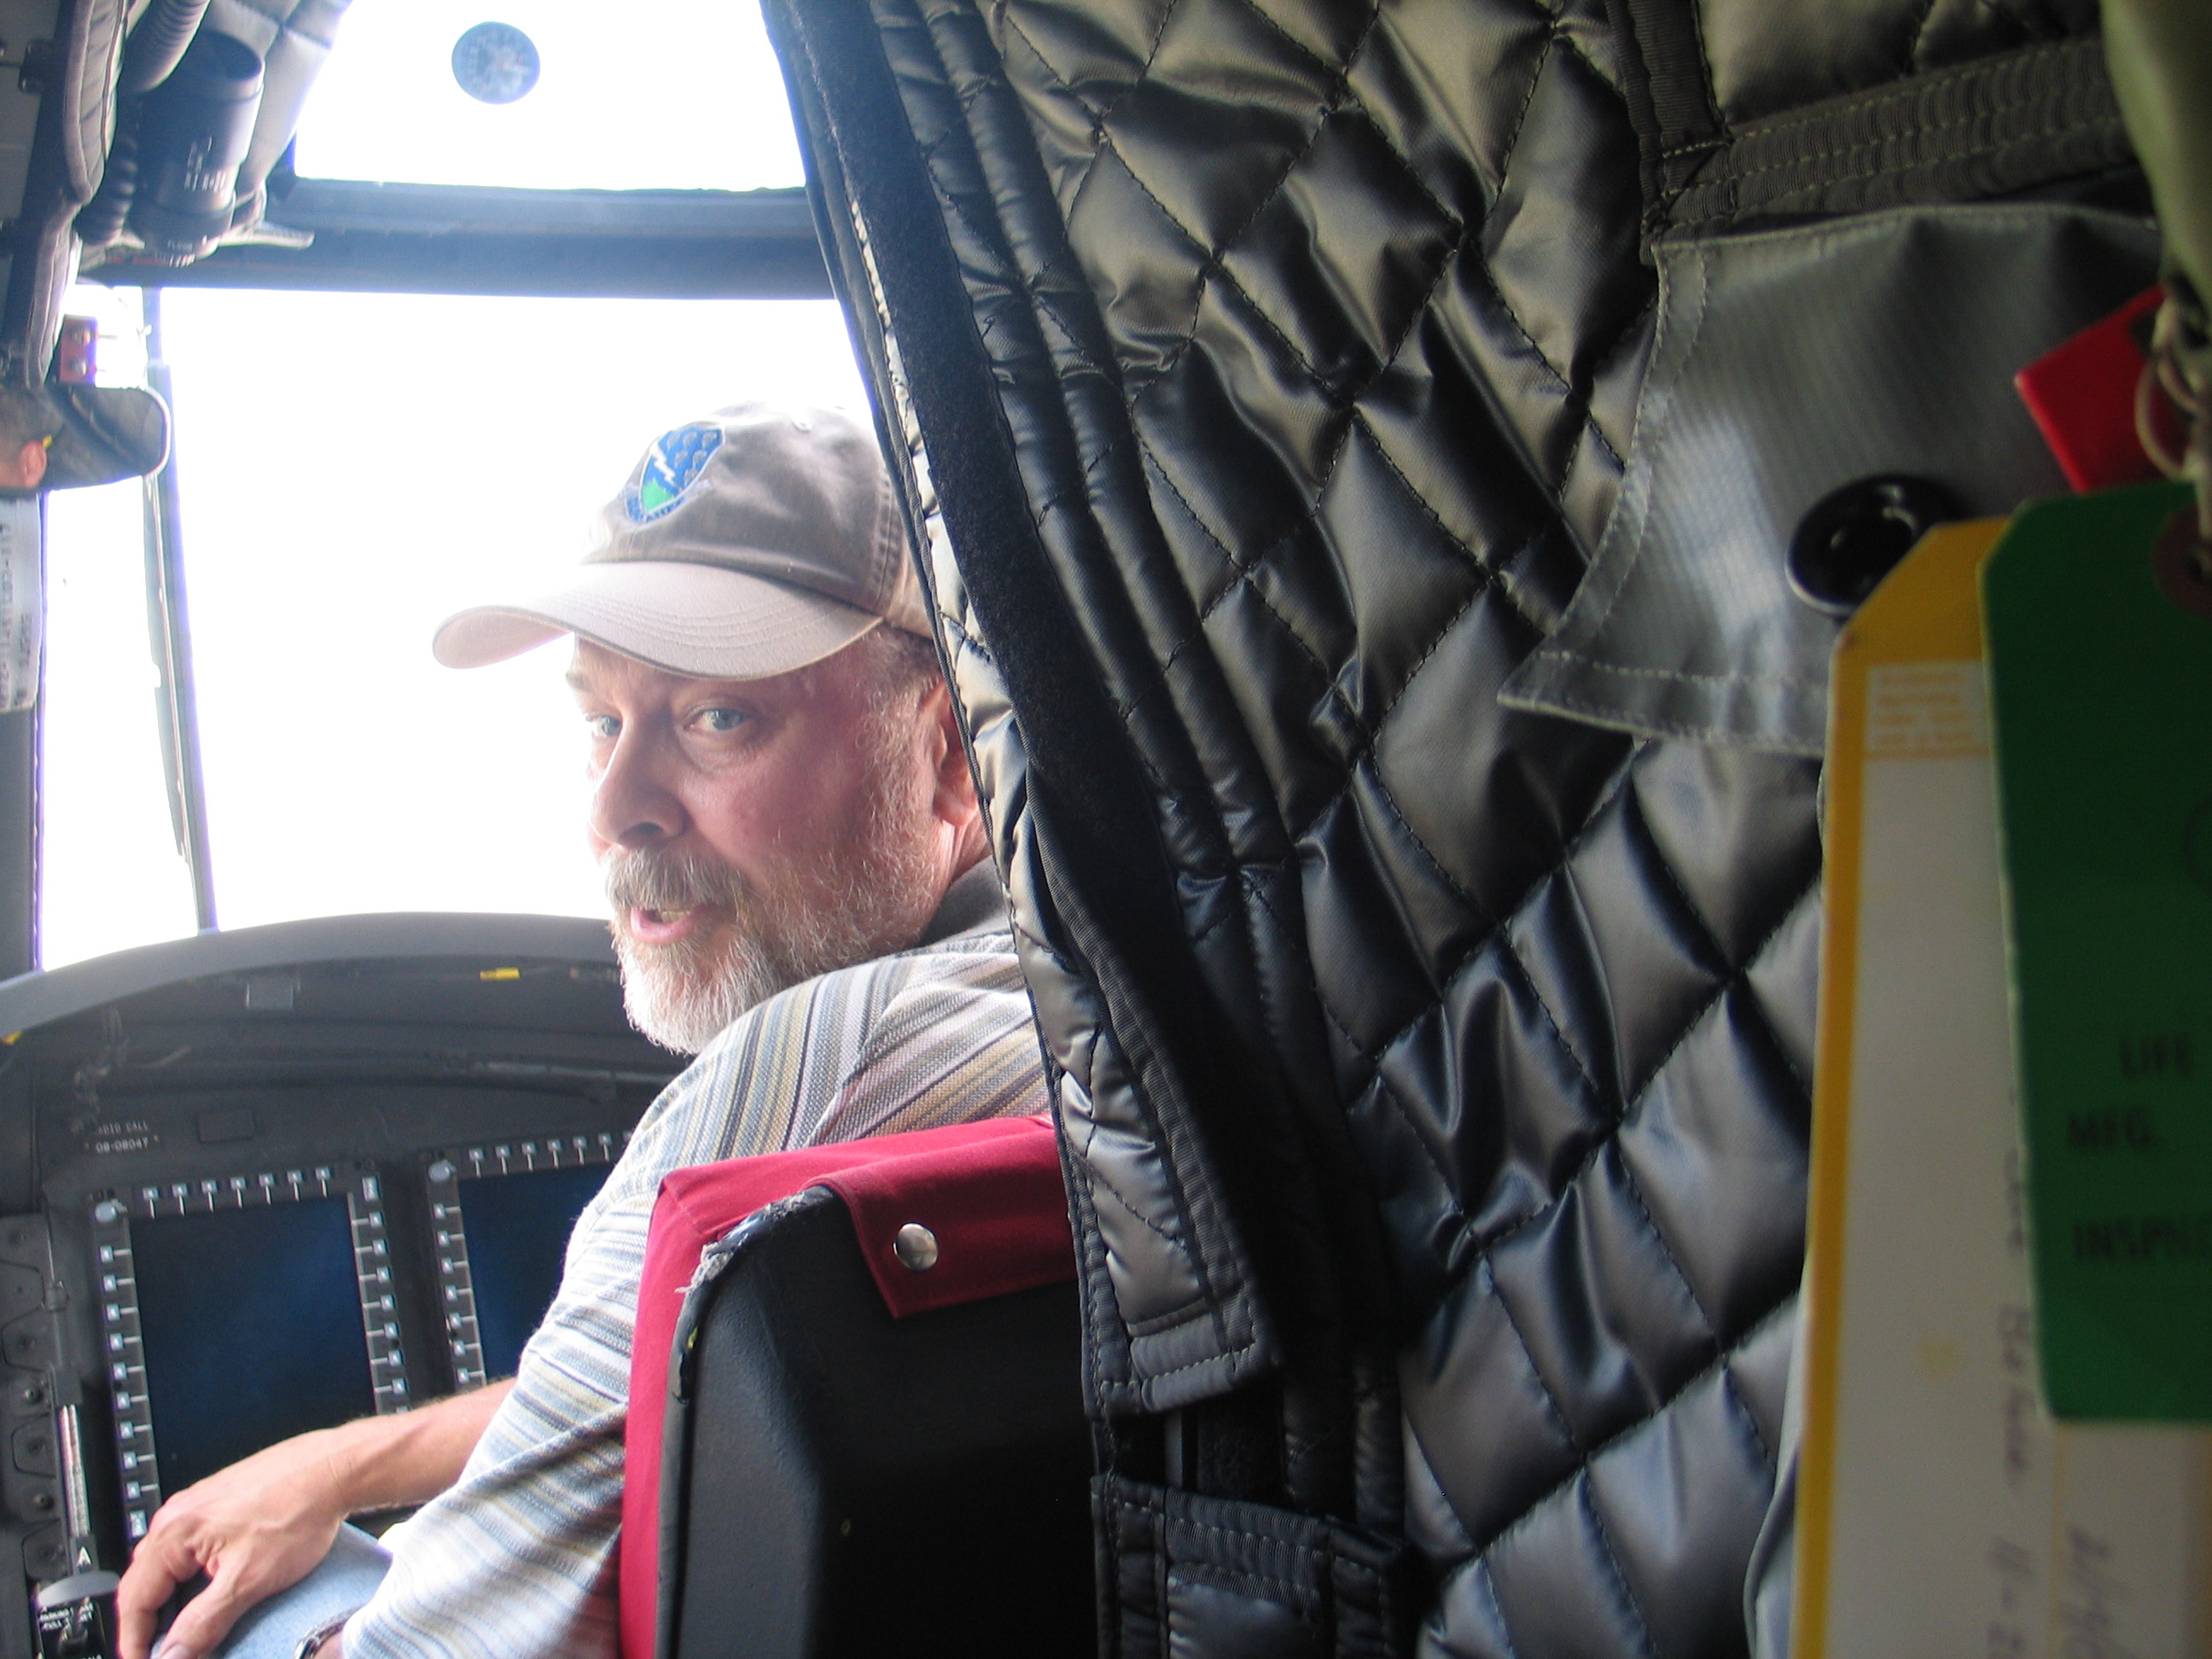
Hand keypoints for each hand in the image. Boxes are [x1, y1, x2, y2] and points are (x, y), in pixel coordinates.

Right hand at [112, 1381, 511, 1658]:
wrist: (336, 1469)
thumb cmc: (299, 1508)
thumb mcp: (247, 1581)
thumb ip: (203, 1623)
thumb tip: (173, 1654)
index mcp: (173, 1532)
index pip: (133, 1602)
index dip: (135, 1641)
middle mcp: (180, 1515)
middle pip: (146, 1584)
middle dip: (152, 1624)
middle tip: (169, 1653)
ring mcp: (200, 1507)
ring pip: (171, 1568)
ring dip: (175, 1603)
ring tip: (193, 1632)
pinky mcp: (223, 1506)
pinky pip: (193, 1552)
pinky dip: (195, 1581)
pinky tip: (216, 1596)